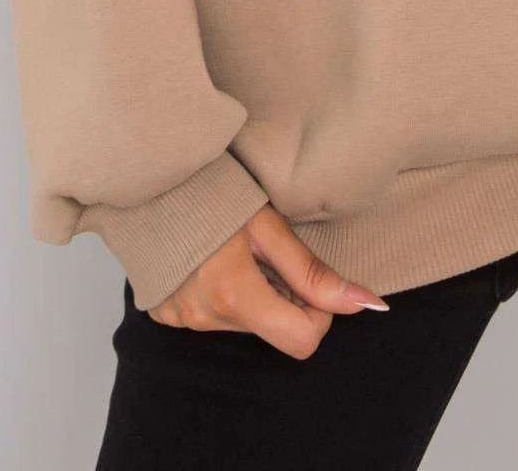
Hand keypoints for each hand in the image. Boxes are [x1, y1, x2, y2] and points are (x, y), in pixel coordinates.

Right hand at [146, 205, 390, 358]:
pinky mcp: (165, 314)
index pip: (302, 342)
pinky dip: (225, 295)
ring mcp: (182, 319)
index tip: (306, 277)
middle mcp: (204, 316)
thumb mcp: (270, 225)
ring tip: (236, 251)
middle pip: (273, 329)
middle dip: (283, 296)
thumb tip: (364, 303)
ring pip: (246, 323)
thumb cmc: (216, 192)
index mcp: (233, 294)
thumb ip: (313, 272)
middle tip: (266, 253)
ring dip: (254, 294)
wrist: (153, 176)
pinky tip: (213, 260)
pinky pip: (215, 317)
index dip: (317, 312)